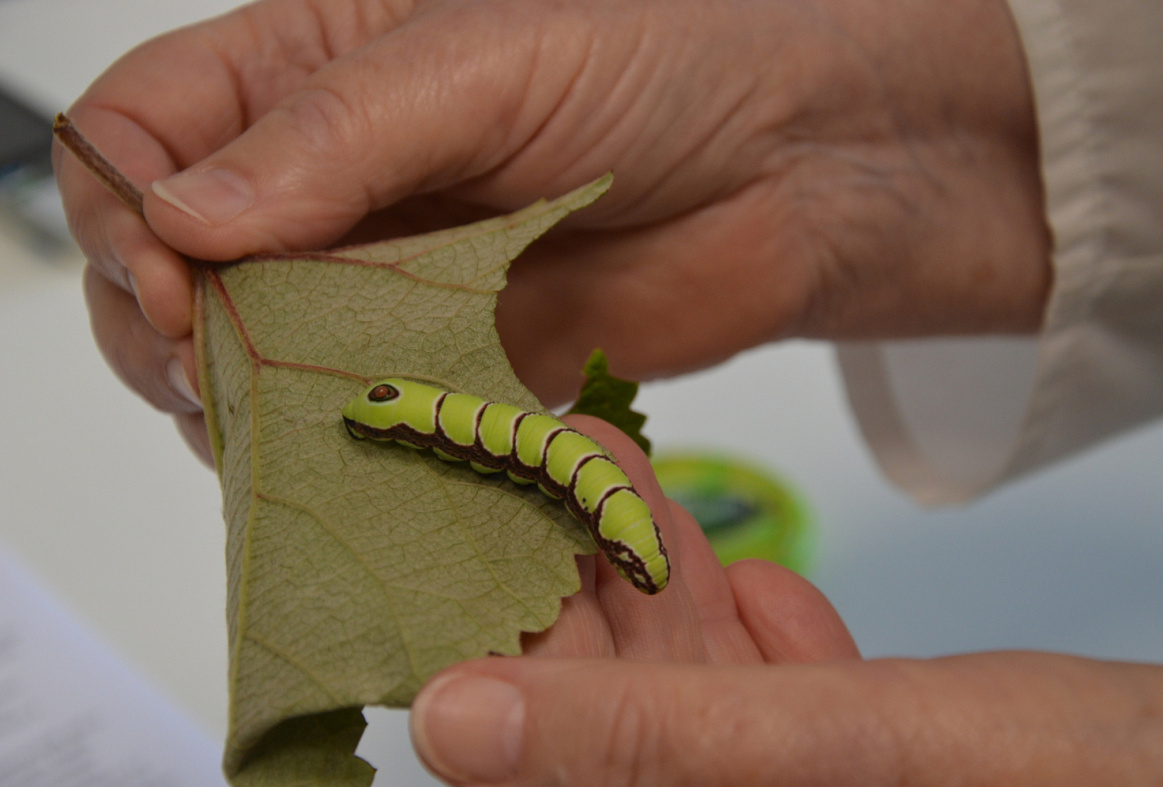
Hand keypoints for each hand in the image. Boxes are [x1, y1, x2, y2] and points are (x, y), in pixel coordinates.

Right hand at [58, 0, 1050, 464]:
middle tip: (220, 367)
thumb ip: (334, 139)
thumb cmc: (664, 61)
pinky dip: (329, 455)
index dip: (124, 208)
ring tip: (283, 419)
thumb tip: (186, 218)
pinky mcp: (441, 369)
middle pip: (167, 266)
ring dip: (239, 403)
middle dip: (166, 326)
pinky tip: (348, 460)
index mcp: (309, 75)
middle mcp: (328, 188)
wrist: (791, 163)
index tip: (173, 279)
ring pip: (244, 361)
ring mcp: (379, 288)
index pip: (140, 133)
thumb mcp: (487, 62)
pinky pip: (348, 426)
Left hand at [407, 419, 1162, 786]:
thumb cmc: (1061, 786)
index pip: (547, 754)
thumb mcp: (830, 749)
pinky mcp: (853, 764)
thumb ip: (642, 742)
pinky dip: (758, 633)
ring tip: (617, 462)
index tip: (471, 509)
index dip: (504, 632)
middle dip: (590, 569)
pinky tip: (752, 582)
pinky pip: (773, 701)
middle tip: (550, 448)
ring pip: (691, 684)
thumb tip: (447, 729)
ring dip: (665, 575)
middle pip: (616, 703)